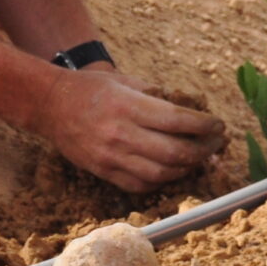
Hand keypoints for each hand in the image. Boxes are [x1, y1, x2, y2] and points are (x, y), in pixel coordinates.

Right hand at [34, 66, 222, 192]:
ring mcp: (111, 156)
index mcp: (129, 107)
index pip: (180, 121)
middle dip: (204, 150)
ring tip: (194, 159)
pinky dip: (161, 181)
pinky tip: (168, 169)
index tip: (218, 125)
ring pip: (162, 174)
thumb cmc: (89, 88)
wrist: (48, 104)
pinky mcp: (102, 170)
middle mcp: (121, 134)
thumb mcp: (124, 81)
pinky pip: (140, 184)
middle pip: (177, 152)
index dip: (206, 126)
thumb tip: (190, 114)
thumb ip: (157, 97)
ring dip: (186, 168)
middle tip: (214, 144)